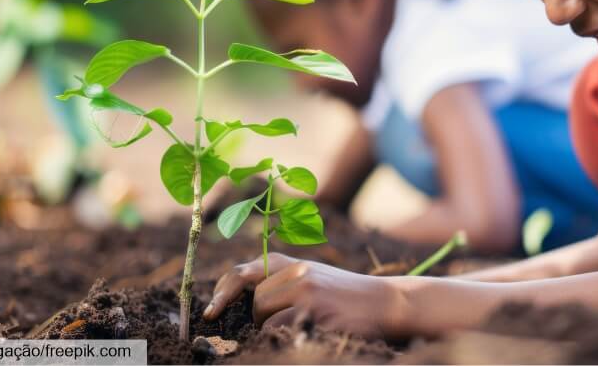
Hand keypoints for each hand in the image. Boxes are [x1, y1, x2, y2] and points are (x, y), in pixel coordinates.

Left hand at [203, 253, 403, 337]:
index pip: (241, 273)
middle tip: (282, 325)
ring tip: (302, 326)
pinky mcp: (314, 312)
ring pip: (265, 318)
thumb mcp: (311, 277)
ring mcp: (305, 291)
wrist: (386, 302)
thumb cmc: (344, 296)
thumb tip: (238, 302)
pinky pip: (281, 331)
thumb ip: (279, 282)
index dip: (221, 293)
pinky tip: (308, 332)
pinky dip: (286, 337)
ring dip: (273, 330)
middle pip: (254, 302)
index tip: (211, 313)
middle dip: (259, 320)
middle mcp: (296, 271)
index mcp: (290, 262)